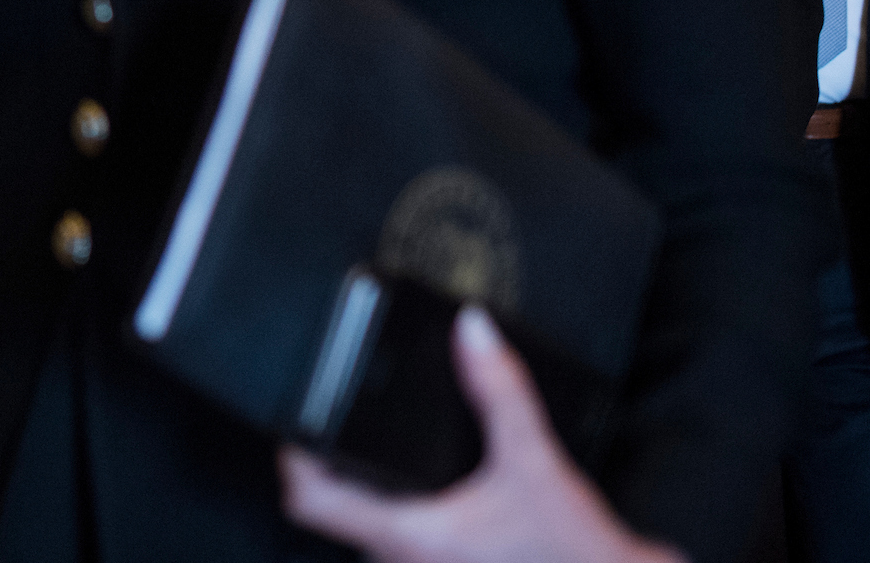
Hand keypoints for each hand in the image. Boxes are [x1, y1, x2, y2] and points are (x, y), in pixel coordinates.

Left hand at [279, 308, 685, 562]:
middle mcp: (401, 560)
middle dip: (333, 457)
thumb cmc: (575, 554)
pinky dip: (401, 500)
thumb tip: (474, 330)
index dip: (294, 454)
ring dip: (369, 481)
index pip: (309, 500)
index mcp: (407, 537)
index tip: (297, 415)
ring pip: (366, 523)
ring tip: (379, 433)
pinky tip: (426, 473)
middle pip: (333, 506)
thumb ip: (500, 393)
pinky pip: (400, 534)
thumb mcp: (535, 464)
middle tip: (341, 407)